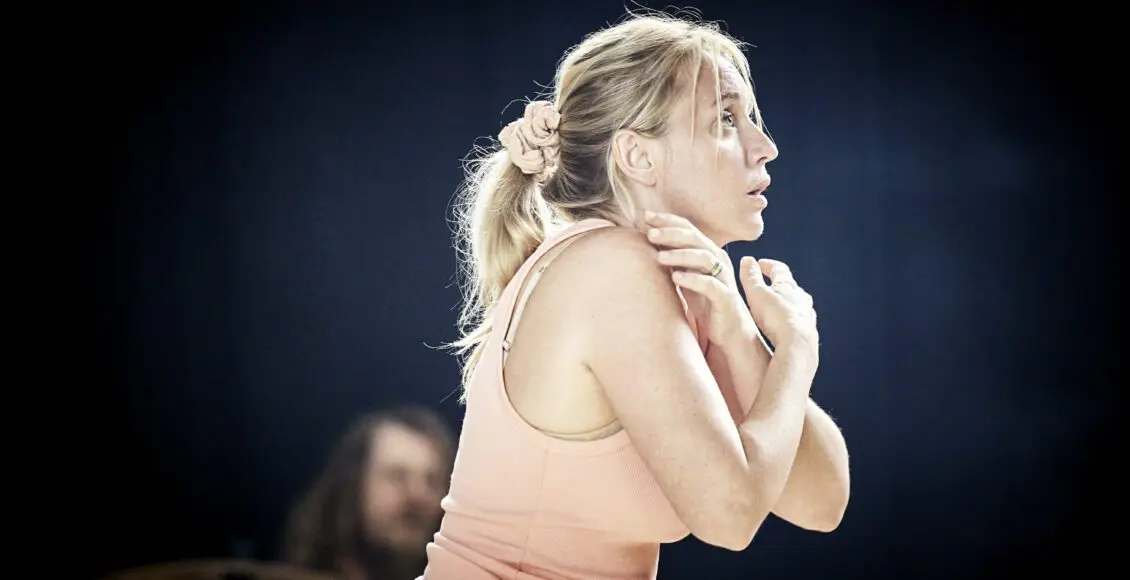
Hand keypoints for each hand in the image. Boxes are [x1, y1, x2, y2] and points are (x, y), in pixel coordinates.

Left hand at [644, 211, 754, 346]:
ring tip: (659, 257)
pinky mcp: (725, 298)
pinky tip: (676, 278)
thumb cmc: (704, 301)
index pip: (688, 228)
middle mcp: (717, 260)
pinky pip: (710, 285)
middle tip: (650, 234)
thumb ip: (673, 259)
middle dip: (671, 233)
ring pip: (704, 258)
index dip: (668, 221)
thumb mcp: (686, 276)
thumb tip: (648, 242)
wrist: (728, 330)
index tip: (646, 217)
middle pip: (695, 238)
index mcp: (707, 251)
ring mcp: (723, 277)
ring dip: (680, 255)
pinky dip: (693, 279)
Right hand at [737, 257, 818, 358]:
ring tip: (776, 308)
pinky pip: (799, 322)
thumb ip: (751, 277)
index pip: (779, 269)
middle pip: (790, 286)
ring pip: (797, 305)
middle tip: (767, 285)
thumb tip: (747, 260)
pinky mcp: (808, 333)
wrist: (797, 345)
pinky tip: (786, 328)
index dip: (768, 265)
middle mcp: (801, 298)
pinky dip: (791, 321)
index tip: (759, 264)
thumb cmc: (777, 318)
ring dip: (786, 303)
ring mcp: (807, 316)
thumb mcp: (757, 294)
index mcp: (788, 286)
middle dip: (778, 285)